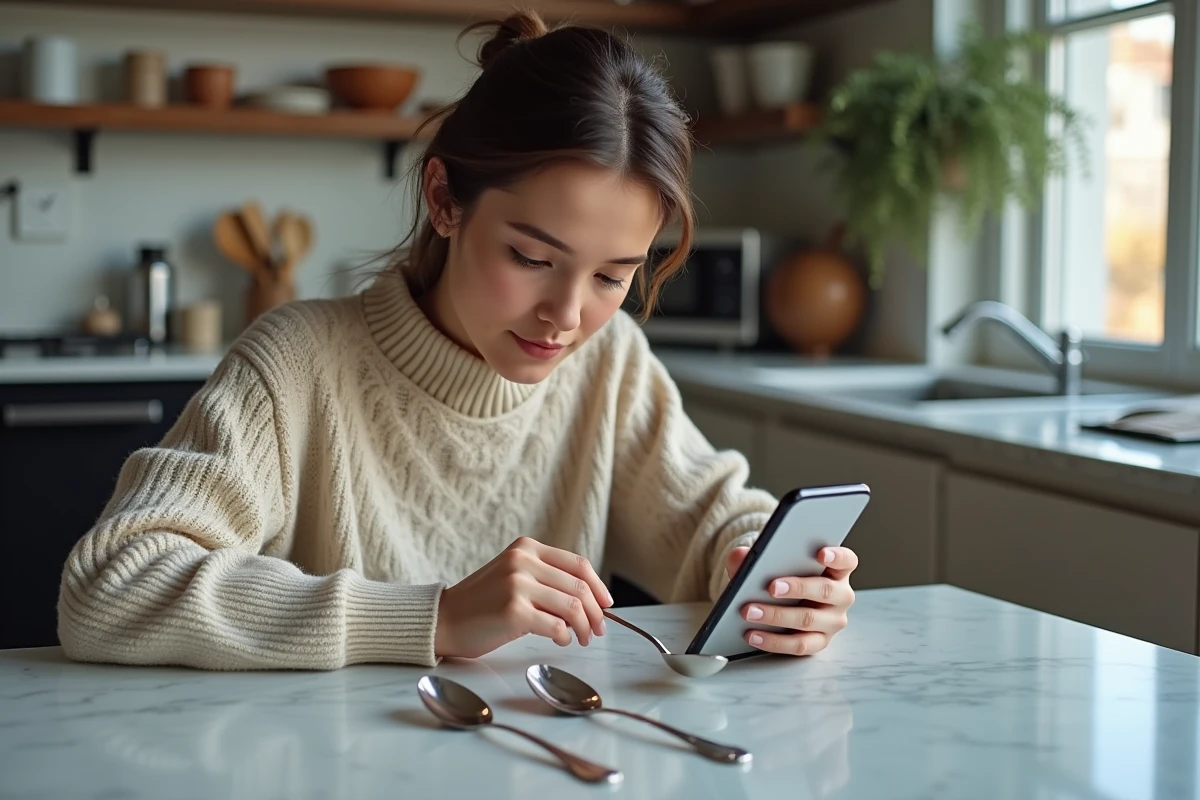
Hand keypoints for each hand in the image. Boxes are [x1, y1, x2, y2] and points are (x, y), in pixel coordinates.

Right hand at [435, 537, 611, 658]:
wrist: (444, 620)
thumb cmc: (482, 604)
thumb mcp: (513, 576)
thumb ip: (545, 578)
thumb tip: (590, 600)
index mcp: (526, 548)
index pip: (578, 564)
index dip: (598, 587)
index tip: (606, 605)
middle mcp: (523, 561)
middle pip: (579, 587)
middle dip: (596, 613)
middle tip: (598, 630)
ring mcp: (518, 585)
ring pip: (573, 607)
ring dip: (584, 627)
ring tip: (582, 639)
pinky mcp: (514, 611)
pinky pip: (556, 626)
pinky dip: (565, 636)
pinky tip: (562, 641)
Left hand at [724, 545, 857, 656]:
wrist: (778, 602)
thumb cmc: (781, 576)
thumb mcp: (769, 562)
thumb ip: (755, 555)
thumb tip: (740, 555)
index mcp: (836, 570)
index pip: (846, 560)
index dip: (836, 556)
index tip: (821, 554)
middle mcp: (840, 595)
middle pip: (825, 591)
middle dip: (798, 588)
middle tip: (771, 587)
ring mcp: (833, 621)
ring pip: (809, 620)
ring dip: (777, 616)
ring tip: (750, 611)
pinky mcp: (819, 642)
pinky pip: (799, 645)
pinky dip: (773, 641)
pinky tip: (753, 635)